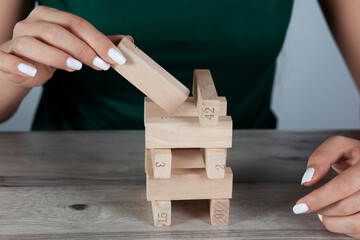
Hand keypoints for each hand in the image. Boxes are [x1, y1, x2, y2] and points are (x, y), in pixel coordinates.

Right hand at [0, 5, 131, 88]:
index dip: (98, 41)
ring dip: (57, 56)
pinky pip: (7, 58)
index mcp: (50, 16)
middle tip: (101, 65)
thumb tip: (129, 41)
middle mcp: (31, 23)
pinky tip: (33, 74)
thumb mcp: (77, 46)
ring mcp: (16, 39)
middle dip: (83, 49)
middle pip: (57, 31)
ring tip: (76, 68)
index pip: (77, 24)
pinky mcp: (5, 56)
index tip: (116, 58)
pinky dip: (19, 65)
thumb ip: (100, 44)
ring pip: (33, 43)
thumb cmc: (52, 53)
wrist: (23, 66)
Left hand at [293, 136, 359, 238]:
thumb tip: (307, 180)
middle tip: (310, 204)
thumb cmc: (356, 155)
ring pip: (356, 224)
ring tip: (323, 211)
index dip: (319, 198)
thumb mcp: (339, 146)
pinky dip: (343, 228)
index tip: (300, 206)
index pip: (343, 186)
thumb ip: (321, 157)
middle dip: (323, 208)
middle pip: (347, 206)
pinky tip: (337, 217)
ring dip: (332, 221)